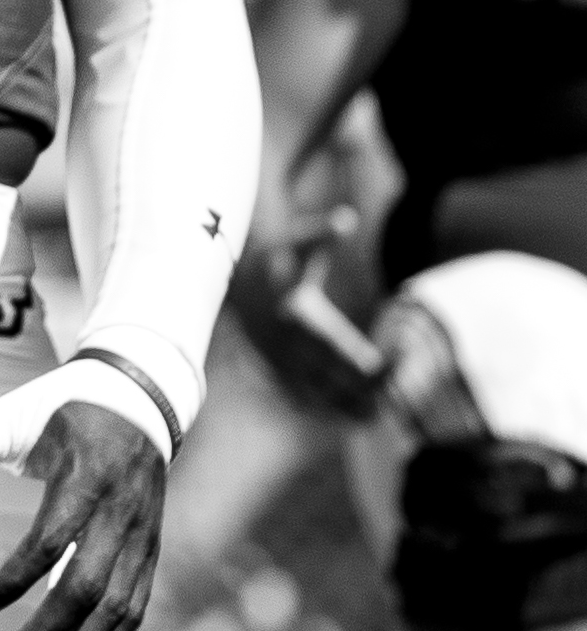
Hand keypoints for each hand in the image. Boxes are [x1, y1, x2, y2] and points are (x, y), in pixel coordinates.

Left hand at [0, 393, 166, 630]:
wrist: (137, 397)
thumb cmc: (63, 407)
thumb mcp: (11, 417)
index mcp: (83, 479)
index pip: (48, 544)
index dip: (12, 583)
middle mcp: (120, 514)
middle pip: (86, 590)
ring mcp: (142, 536)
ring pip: (117, 610)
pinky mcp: (152, 551)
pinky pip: (136, 608)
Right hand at [225, 212, 387, 418]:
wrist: (227, 275)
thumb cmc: (273, 256)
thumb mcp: (296, 241)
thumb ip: (322, 234)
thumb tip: (346, 218)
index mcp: (300, 315)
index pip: (349, 350)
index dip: (380, 362)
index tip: (402, 358)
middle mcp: (289, 343)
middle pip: (341, 379)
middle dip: (372, 388)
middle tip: (400, 392)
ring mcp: (279, 359)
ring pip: (323, 394)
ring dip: (353, 405)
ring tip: (381, 412)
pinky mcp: (273, 367)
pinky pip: (305, 396)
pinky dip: (329, 406)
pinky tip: (350, 411)